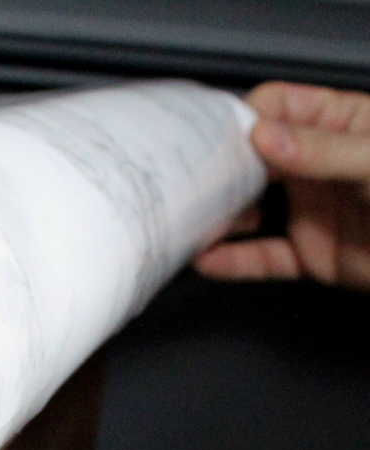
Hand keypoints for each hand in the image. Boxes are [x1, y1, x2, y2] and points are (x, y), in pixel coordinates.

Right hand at [194, 81, 369, 289]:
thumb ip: (321, 151)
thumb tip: (264, 137)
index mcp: (340, 127)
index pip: (278, 109)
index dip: (244, 120)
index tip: (214, 138)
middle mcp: (319, 167)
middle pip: (253, 161)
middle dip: (218, 170)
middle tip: (187, 180)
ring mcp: (313, 211)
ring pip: (251, 211)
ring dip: (218, 218)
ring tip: (189, 221)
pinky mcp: (311, 255)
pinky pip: (263, 258)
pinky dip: (234, 262)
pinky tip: (208, 259)